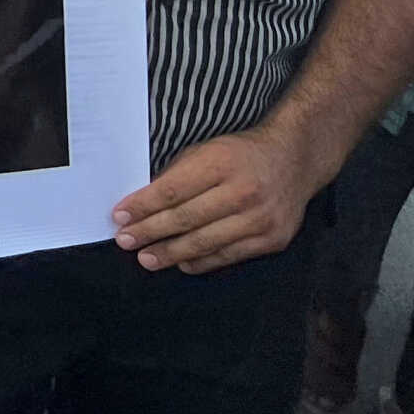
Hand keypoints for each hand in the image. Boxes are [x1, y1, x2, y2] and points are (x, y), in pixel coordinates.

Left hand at [111, 127, 318, 273]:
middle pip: (186, 219)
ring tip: (147, 258)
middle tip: (126, 241)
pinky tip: (180, 263)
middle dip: (150, 232)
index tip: (119, 217)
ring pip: (205, 242)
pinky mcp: (272, 239)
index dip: (142, 206)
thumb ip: (177, 175)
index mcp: (220, 162)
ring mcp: (261, 219)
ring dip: (171, 253)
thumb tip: (143, 204)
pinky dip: (201, 262)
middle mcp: (243, 192)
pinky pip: (228, 256)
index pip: (172, 190)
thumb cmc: (240, 154)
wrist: (293, 160)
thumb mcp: (205, 151)